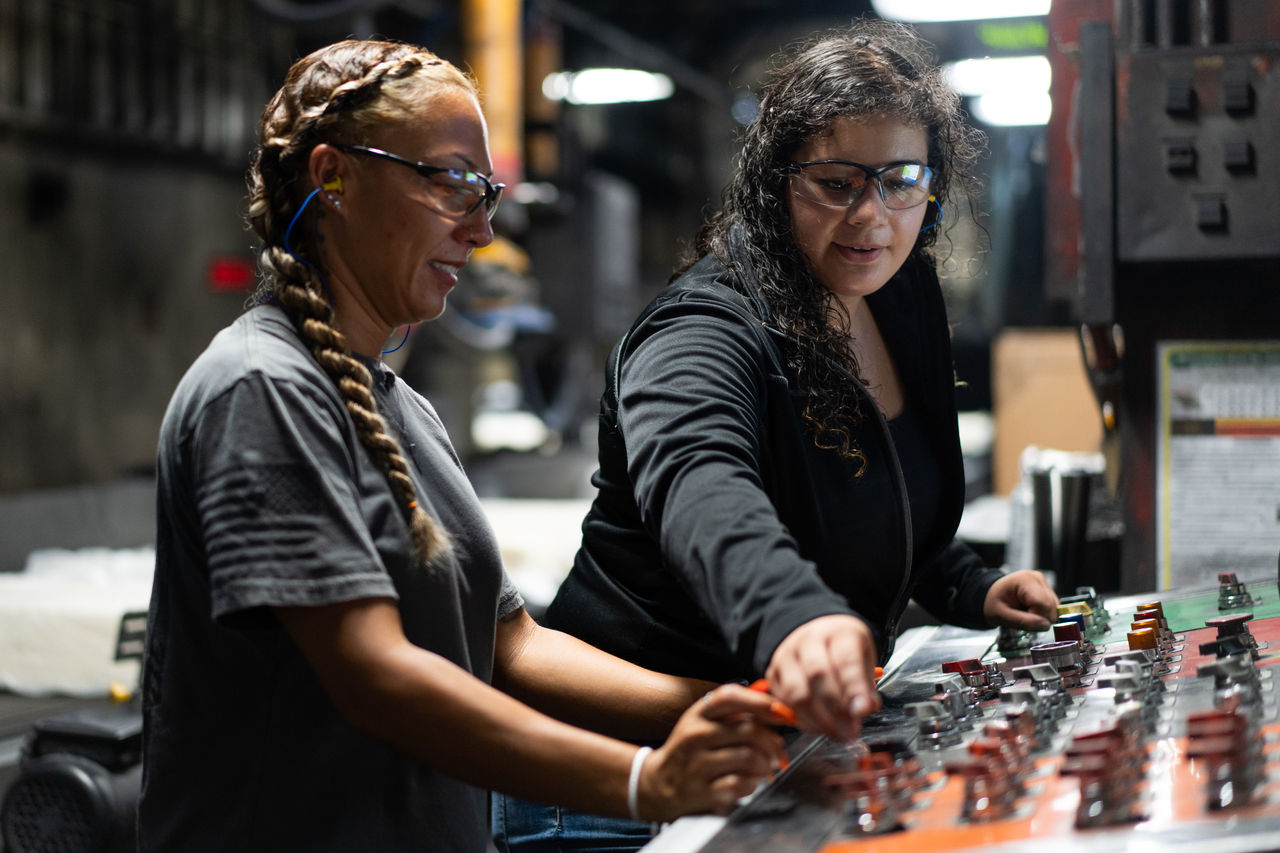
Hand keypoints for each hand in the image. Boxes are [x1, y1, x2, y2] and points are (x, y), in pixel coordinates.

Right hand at [639, 683, 787, 821]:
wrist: (659, 782)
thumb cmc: (689, 749)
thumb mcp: (703, 721)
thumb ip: (736, 712)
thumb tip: (775, 706)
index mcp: (699, 714)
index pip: (731, 697)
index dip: (762, 702)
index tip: (784, 712)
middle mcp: (696, 735)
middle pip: (749, 731)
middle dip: (774, 742)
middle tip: (779, 752)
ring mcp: (698, 764)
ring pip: (749, 758)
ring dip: (766, 765)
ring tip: (766, 768)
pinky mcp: (703, 791)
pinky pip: (741, 784)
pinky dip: (753, 783)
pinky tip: (750, 781)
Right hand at [765, 614, 879, 741]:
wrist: (817, 635)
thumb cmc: (843, 649)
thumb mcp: (864, 658)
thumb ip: (865, 684)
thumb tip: (865, 708)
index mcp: (838, 633)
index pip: (845, 659)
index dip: (854, 687)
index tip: (863, 710)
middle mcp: (808, 640)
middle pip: (817, 674)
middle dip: (836, 709)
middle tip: (851, 731)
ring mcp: (787, 655)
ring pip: (797, 691)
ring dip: (818, 719)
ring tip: (837, 733)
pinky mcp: (773, 673)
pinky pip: (784, 701)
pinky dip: (803, 720)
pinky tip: (819, 727)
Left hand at [983, 570, 1058, 630]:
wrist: (991, 596)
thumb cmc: (993, 602)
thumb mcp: (1001, 615)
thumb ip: (1022, 621)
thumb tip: (1045, 625)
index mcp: (1025, 580)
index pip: (1044, 605)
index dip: (1036, 617)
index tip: (1022, 619)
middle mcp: (1038, 579)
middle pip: (1051, 607)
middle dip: (1038, 618)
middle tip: (1021, 616)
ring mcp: (1043, 583)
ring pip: (1054, 609)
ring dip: (1041, 616)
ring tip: (1024, 612)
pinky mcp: (1046, 590)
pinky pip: (1052, 608)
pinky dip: (1042, 613)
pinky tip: (1030, 610)